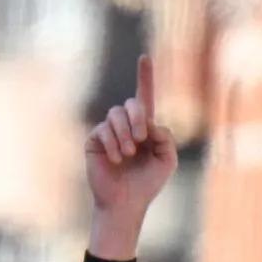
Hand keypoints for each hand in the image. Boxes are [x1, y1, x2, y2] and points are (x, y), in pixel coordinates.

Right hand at [85, 55, 175, 255]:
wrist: (126, 203)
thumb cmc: (148, 183)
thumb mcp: (167, 159)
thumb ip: (165, 136)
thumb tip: (148, 122)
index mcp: (145, 127)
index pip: (144, 97)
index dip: (145, 77)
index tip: (145, 57)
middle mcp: (126, 125)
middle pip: (132, 103)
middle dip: (138, 117)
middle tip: (141, 139)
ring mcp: (109, 132)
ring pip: (116, 114)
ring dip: (125, 133)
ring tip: (129, 154)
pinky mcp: (95, 141)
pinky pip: (103, 129)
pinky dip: (112, 143)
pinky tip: (115, 159)